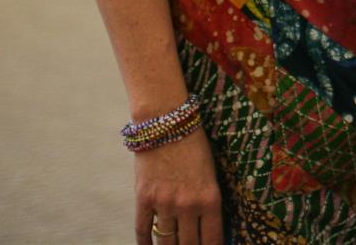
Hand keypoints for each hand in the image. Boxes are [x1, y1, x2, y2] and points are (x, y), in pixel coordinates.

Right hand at [132, 128, 223, 244]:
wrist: (167, 123)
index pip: (212, 239)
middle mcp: (187, 205)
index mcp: (210, 198)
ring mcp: (163, 204)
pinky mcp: (143, 199)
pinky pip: (142, 230)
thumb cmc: (196, 146)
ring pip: (166, 242)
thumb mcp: (212, 173)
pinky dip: (145, 243)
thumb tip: (208, 226)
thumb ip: (208, 201)